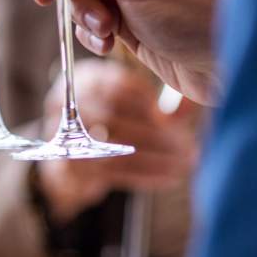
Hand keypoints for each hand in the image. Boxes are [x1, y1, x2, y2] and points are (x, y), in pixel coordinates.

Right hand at [35, 60, 198, 224]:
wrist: (72, 164)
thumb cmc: (113, 125)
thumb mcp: (130, 104)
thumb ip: (159, 103)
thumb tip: (193, 101)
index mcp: (87, 79)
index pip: (114, 83)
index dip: (145, 99)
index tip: (170, 115)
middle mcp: (67, 103)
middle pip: (112, 115)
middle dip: (155, 132)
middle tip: (189, 143)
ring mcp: (63, 137)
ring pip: (112, 146)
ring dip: (155, 156)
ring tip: (186, 162)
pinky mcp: (70, 167)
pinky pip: (112, 172)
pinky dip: (146, 175)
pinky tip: (172, 177)